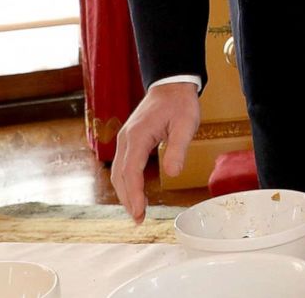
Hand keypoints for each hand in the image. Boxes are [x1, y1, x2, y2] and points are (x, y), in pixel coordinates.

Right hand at [111, 81, 201, 223]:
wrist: (171, 84)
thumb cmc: (181, 103)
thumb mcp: (186, 125)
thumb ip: (178, 149)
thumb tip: (173, 174)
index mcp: (138, 136)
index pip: (131, 172)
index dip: (134, 195)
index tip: (140, 213)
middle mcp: (126, 139)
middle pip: (120, 176)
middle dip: (127, 199)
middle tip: (138, 220)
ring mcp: (125, 139)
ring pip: (118, 172)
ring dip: (124, 193)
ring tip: (136, 211)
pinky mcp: (129, 139)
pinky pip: (122, 165)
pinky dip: (125, 181)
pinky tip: (134, 192)